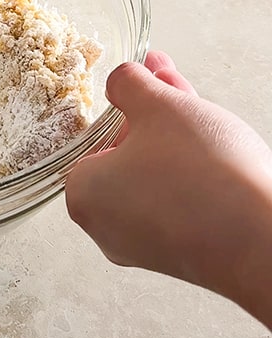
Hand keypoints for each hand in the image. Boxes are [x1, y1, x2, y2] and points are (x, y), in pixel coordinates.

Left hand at [66, 51, 271, 326]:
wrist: (261, 239)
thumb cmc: (201, 174)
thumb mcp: (158, 106)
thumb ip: (129, 86)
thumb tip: (120, 81)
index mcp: (84, 195)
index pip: (96, 140)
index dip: (127, 108)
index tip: (149, 83)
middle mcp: (107, 229)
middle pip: (130, 157)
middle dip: (156, 117)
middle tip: (175, 83)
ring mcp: (147, 247)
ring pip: (158, 179)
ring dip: (178, 142)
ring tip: (202, 109)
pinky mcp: (185, 256)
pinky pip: (182, 205)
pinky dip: (195, 176)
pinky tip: (218, 150)